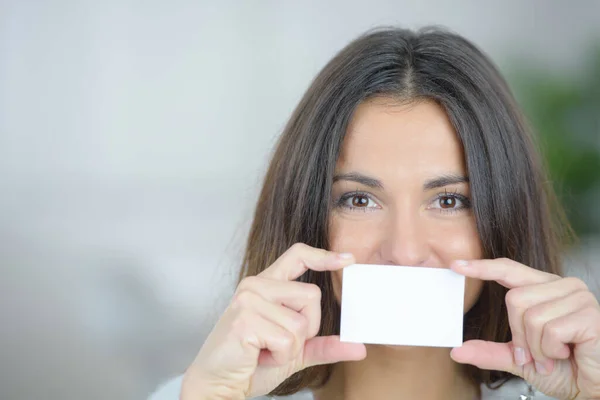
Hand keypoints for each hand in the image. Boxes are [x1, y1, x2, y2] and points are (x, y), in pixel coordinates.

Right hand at [181, 243, 366, 399]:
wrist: (219, 385)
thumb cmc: (251, 364)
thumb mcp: (294, 352)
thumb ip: (323, 345)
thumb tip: (359, 347)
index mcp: (266, 285)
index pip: (297, 255)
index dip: (324, 255)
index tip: (348, 258)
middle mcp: (256, 285)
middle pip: (312, 295)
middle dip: (307, 328)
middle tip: (278, 343)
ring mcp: (248, 299)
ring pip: (301, 321)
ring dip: (290, 347)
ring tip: (265, 351)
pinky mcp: (244, 319)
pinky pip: (287, 339)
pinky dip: (279, 356)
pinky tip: (258, 356)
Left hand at [450, 258, 599, 399]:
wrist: (595, 388)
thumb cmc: (565, 369)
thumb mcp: (520, 360)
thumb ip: (491, 352)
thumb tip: (457, 351)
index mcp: (544, 288)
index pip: (509, 269)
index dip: (483, 267)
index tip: (456, 264)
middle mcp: (562, 286)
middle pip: (514, 300)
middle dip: (520, 336)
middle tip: (537, 355)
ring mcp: (578, 297)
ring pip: (531, 316)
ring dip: (537, 348)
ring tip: (555, 355)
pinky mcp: (589, 314)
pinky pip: (550, 330)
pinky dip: (551, 351)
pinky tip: (569, 354)